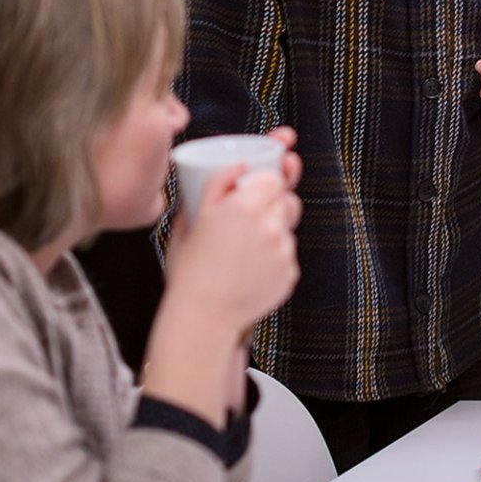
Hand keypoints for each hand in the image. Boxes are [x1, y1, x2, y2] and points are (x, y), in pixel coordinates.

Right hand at [164, 131, 301, 332]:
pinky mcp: (290, 273)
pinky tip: (248, 271)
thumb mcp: (192, 218)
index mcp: (246, 206)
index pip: (275, 178)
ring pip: (287, 230)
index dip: (267, 181)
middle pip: (287, 201)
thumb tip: (239, 165)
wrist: (203, 316)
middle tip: (247, 221)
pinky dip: (273, 260)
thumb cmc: (190, 269)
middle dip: (271, 206)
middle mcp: (271, 225)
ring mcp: (284, 251)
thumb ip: (218, 184)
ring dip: (272, 233)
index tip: (256, 188)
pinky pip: (287, 256)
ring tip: (242, 252)